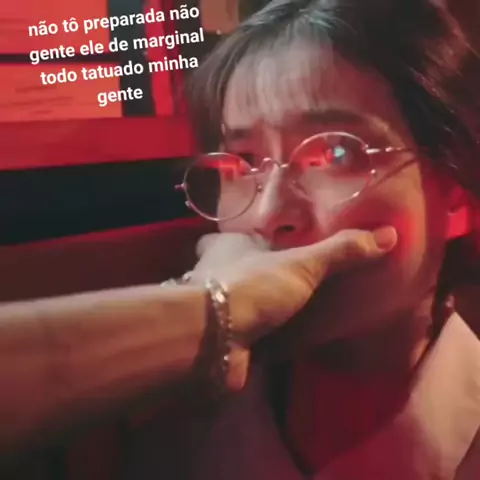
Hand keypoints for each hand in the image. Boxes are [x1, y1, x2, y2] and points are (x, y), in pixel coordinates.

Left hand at [193, 227, 396, 388]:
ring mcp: (218, 307)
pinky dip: (264, 336)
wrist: (215, 339)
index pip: (242, 236)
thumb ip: (340, 251)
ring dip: (263, 307)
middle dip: (262, 274)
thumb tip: (389, 234)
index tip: (284, 243)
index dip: (259, 238)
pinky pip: (247, 332)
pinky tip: (288, 341)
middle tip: (298, 281)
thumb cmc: (253, 287)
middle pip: (240, 268)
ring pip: (243, 301)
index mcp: (229, 245)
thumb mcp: (301, 263)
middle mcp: (217, 272)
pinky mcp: (222, 337)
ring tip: (300, 311)